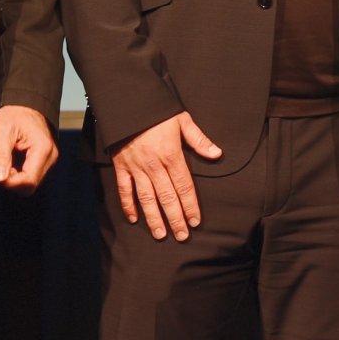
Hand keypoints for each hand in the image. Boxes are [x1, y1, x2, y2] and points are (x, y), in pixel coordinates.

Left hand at [0, 104, 58, 190]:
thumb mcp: (3, 131)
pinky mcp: (46, 158)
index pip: (28, 181)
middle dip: (13, 181)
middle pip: (31, 185)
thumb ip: (1, 156)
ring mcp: (50, 157)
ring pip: (32, 182)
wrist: (25, 102)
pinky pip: (33, 174)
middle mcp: (51, 155)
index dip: (10, 182)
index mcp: (43, 149)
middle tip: (1, 166)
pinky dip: (21, 173)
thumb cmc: (15, 112)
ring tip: (7, 161)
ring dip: (17, 178)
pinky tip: (13, 160)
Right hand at [110, 111, 222, 240]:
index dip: (190, 206)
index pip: (184, 186)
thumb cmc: (158, 112)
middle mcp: (154, 165)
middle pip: (167, 197)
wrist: (128, 103)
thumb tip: (217, 154)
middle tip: (182, 236)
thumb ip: (199, 140)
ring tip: (161, 234)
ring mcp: (136, 168)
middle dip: (175, 218)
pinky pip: (125, 190)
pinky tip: (134, 219)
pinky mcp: (121, 166)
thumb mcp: (182, 121)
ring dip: (154, 218)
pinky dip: (128, 205)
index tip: (195, 221)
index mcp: (171, 155)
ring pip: (146, 198)